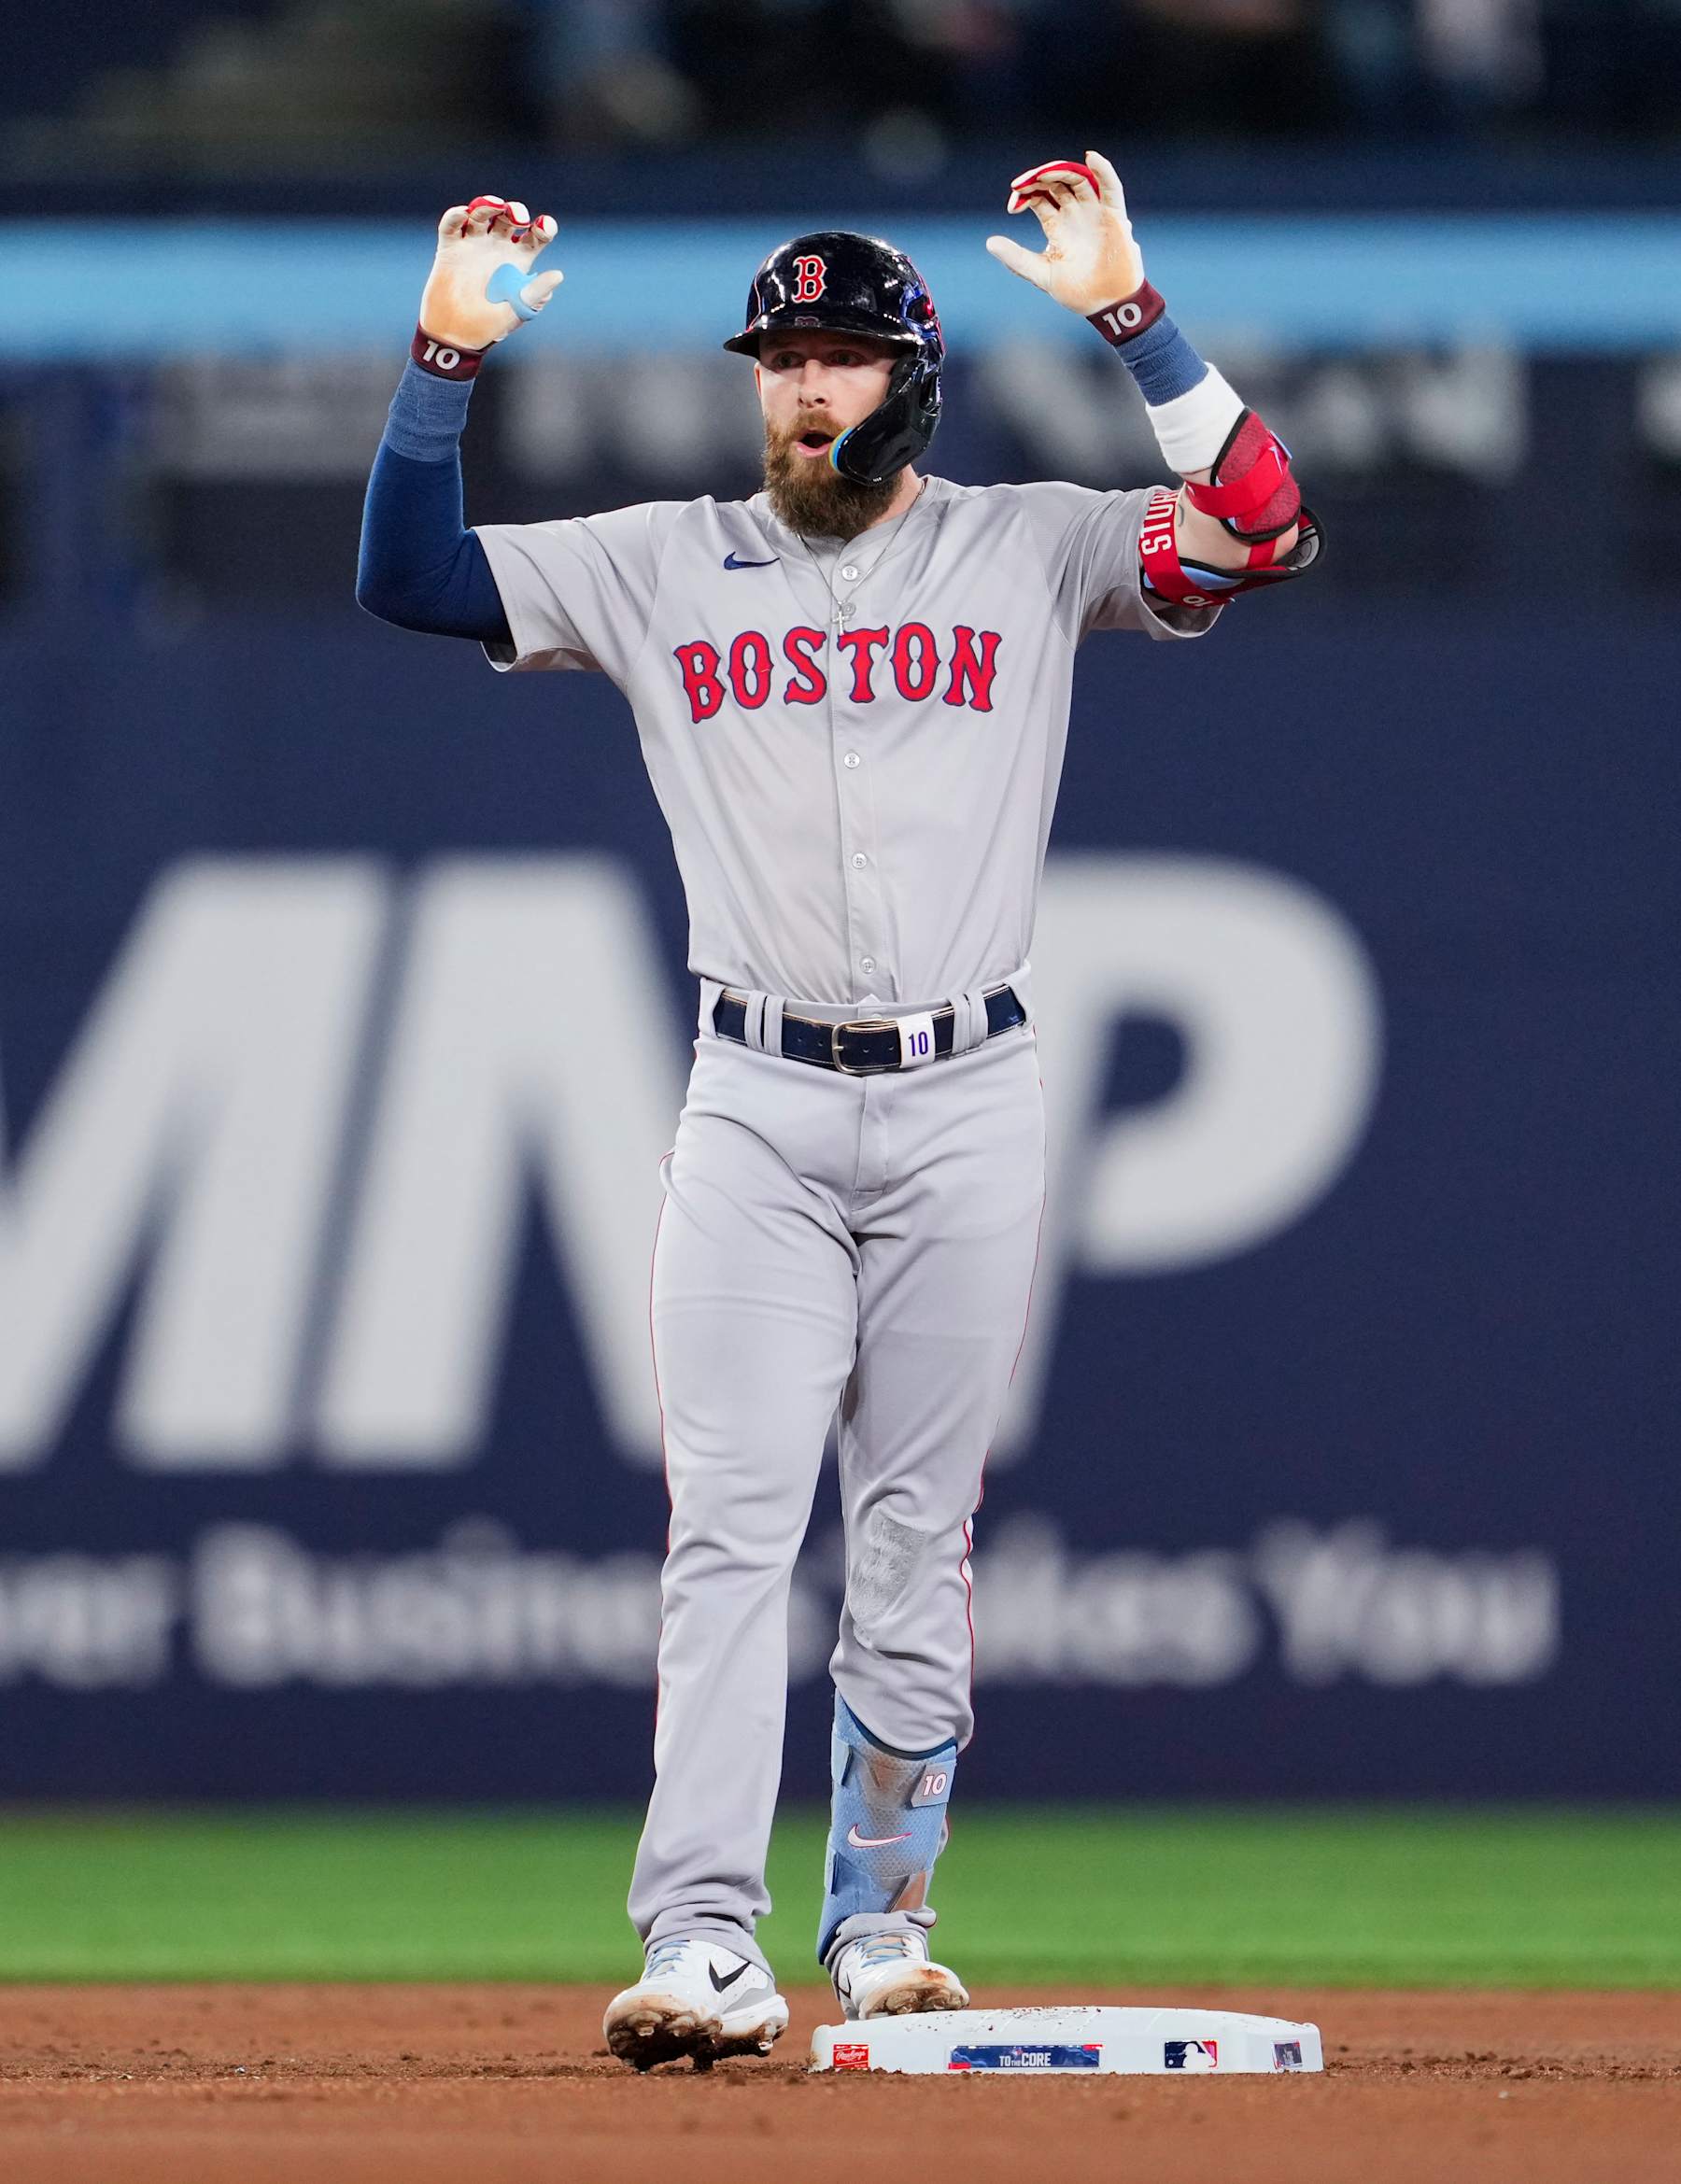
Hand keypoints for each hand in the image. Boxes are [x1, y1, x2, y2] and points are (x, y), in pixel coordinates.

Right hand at [419, 196, 562, 351]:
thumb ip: (536, 293)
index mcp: (518, 262)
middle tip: (517, 217)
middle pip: (509, 218)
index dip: (544, 228)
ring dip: (487, 204)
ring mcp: (473, 245)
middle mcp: (497, 249)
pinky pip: (452, 224)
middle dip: (515, 211)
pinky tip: (465, 213)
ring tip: (493, 205)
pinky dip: (457, 215)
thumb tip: (558, 275)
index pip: (535, 236)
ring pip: (481, 214)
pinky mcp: (450, 248)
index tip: (545, 226)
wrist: (454, 337)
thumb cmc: (489, 328)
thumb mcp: (516, 311)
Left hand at [985, 151, 1145, 317]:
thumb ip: (1017, 259)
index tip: (1013, 204)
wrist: (1107, 305)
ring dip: (1063, 171)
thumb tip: (989, 242)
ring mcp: (1094, 212)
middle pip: (1056, 183)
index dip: (1025, 194)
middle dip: (1040, 179)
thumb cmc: (1076, 292)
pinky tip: (1090, 157)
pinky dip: (1103, 170)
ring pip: (1078, 180)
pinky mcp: (1114, 215)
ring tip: (1046, 172)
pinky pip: (1110, 187)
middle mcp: (1074, 214)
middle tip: (1024, 182)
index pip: (1037, 198)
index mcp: (1056, 225)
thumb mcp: (1042, 274)